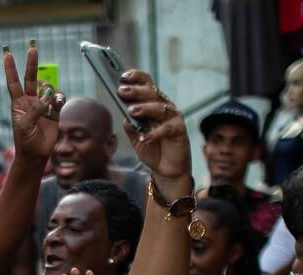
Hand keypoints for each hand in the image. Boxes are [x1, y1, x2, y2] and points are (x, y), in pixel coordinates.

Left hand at [4, 43, 66, 162]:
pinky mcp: (54, 112)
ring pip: (48, 88)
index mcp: (18, 104)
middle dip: (31, 63)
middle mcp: (30, 101)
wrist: (36, 155)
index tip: (7, 54)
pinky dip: (59, 98)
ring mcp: (42, 105)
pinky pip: (58, 98)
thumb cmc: (25, 141)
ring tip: (51, 100)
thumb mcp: (25, 125)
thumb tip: (47, 96)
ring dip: (50, 90)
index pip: (13, 82)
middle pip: (31, 78)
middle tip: (32, 48)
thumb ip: (35, 110)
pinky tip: (58, 103)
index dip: (11, 68)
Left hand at [117, 71, 191, 192]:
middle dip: (136, 91)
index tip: (123, 77)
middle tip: (122, 91)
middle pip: (151, 93)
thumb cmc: (152, 149)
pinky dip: (154, 133)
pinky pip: (167, 129)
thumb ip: (130, 127)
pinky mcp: (179, 131)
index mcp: (153, 104)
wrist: (166, 169)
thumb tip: (124, 116)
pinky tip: (143, 138)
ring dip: (145, 108)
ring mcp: (173, 118)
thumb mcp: (136, 138)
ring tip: (131, 111)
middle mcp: (164, 107)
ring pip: (160, 108)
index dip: (136, 77)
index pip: (147, 84)